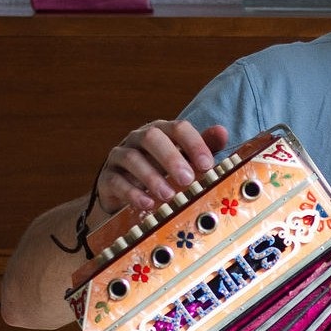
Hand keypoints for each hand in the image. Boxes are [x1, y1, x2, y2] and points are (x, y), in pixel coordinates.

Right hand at [95, 119, 228, 218]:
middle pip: (151, 137)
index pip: (178, 127)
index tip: (208, 165)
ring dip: (152, 177)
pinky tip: (147, 203)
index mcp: (161, 131)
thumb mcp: (186, 160)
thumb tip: (223, 132)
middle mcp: (138, 139)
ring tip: (168, 195)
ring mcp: (120, 156)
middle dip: (171, 158)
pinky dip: (132, 193)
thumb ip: (204, 146)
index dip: (194, 144)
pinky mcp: (107, 177)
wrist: (126, 192)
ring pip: (131, 158)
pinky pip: (116, 181)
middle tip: (187, 179)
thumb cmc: (162, 172)